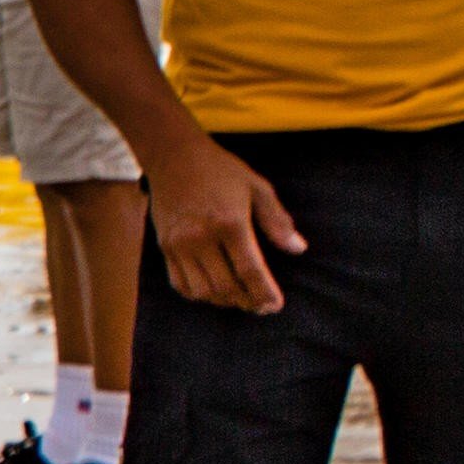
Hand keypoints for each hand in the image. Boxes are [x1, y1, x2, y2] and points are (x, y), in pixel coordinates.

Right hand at [142, 134, 306, 316]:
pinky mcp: (165, 247)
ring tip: (240, 299)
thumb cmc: (220, 170)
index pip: (249, 269)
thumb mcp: (257, 187)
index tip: (275, 306)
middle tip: (261, 307)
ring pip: (202, 290)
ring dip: (223, 301)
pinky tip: (213, 292)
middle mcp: (201, 237)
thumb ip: (278, 221)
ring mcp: (179, 244)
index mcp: (230, 222)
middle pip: (225, 285)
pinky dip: (198, 294)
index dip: (264, 292)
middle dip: (246, 301)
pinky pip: (180, 283)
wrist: (173, 157)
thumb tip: (298, 249)